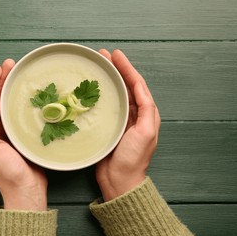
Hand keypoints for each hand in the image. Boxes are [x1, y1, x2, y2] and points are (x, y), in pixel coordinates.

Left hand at [0, 59, 47, 210]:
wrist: (26, 190)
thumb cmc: (6, 173)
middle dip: (0, 81)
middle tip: (10, 64)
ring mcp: (6, 132)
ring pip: (6, 104)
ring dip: (10, 88)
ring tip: (18, 73)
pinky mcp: (20, 135)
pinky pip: (18, 114)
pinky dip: (21, 101)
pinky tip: (28, 93)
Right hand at [96, 49, 160, 200]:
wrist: (119, 180)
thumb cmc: (133, 158)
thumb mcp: (146, 133)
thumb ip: (146, 110)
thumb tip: (139, 88)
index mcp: (146, 114)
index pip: (137, 85)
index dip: (127, 68)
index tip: (116, 55)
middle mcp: (134, 114)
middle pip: (125, 86)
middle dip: (115, 69)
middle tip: (103, 55)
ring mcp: (120, 121)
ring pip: (114, 94)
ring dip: (107, 80)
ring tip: (97, 66)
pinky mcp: (107, 128)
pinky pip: (104, 107)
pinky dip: (99, 95)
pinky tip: (90, 90)